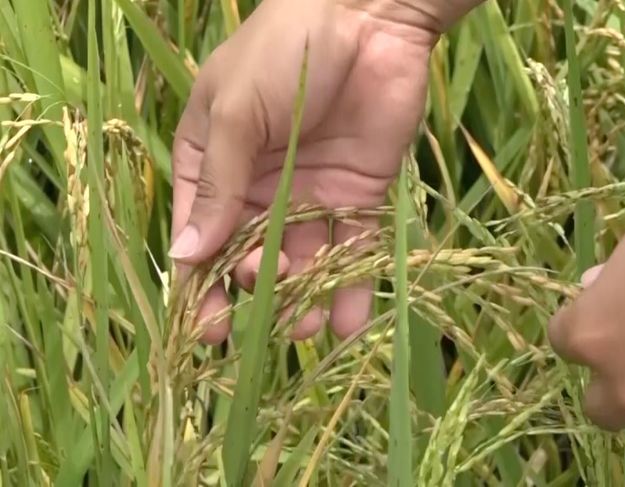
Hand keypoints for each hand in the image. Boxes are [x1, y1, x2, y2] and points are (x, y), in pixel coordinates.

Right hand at [170, 0, 436, 343]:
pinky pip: (353, 249)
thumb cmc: (285, 51)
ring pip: (302, 261)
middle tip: (262, 312)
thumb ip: (217, 186)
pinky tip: (348, 325)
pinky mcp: (360, 195)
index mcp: (215, 160)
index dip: (200, 281)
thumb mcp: (235, 113)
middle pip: (249, 255)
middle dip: (254, 292)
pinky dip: (352, 289)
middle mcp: (261, 184)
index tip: (205, 328)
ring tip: (308, 324)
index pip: (200, 231)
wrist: (370, 17)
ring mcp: (311, 193)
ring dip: (303, 299)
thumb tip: (186, 258)